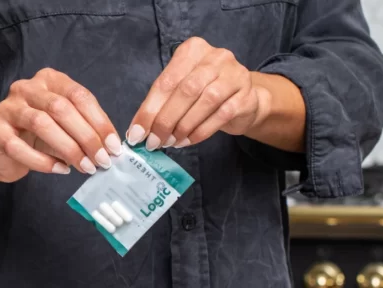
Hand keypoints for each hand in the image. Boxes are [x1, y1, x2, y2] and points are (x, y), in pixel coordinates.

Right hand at [0, 68, 121, 182]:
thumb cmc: (36, 136)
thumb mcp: (64, 126)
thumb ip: (83, 129)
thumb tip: (110, 147)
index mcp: (48, 80)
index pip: (79, 96)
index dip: (99, 122)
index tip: (114, 146)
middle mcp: (26, 88)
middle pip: (61, 108)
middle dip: (86, 137)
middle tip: (102, 160)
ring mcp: (7, 108)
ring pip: (41, 124)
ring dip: (68, 148)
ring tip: (85, 167)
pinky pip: (20, 147)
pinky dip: (44, 162)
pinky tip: (62, 170)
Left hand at [126, 37, 269, 150]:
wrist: (244, 100)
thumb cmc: (205, 93)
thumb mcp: (181, 89)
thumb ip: (161, 103)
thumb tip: (138, 130)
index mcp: (193, 50)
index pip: (166, 81)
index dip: (150, 109)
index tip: (137, 133)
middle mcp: (216, 57)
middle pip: (185, 90)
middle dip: (165, 120)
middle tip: (154, 142)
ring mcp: (234, 74)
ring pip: (205, 102)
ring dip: (183, 127)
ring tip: (171, 142)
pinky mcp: (245, 96)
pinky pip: (220, 116)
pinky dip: (200, 132)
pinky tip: (187, 141)